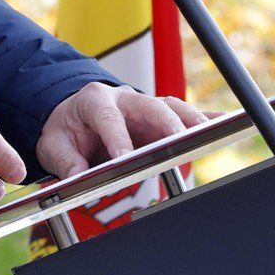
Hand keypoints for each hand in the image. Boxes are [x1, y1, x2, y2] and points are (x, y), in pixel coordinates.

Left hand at [35, 83, 208, 179]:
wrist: (70, 113)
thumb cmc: (64, 128)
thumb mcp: (51, 145)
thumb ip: (65, 161)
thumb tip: (79, 175)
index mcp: (94, 101)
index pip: (108, 118)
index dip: (118, 138)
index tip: (126, 158)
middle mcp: (123, 98)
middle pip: (150, 106)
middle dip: (165, 124)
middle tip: (178, 143)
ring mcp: (142, 105)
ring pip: (171, 108)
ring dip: (190, 121)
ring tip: (208, 134)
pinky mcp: (157, 116)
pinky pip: (182, 114)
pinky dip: (203, 118)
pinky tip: (223, 122)